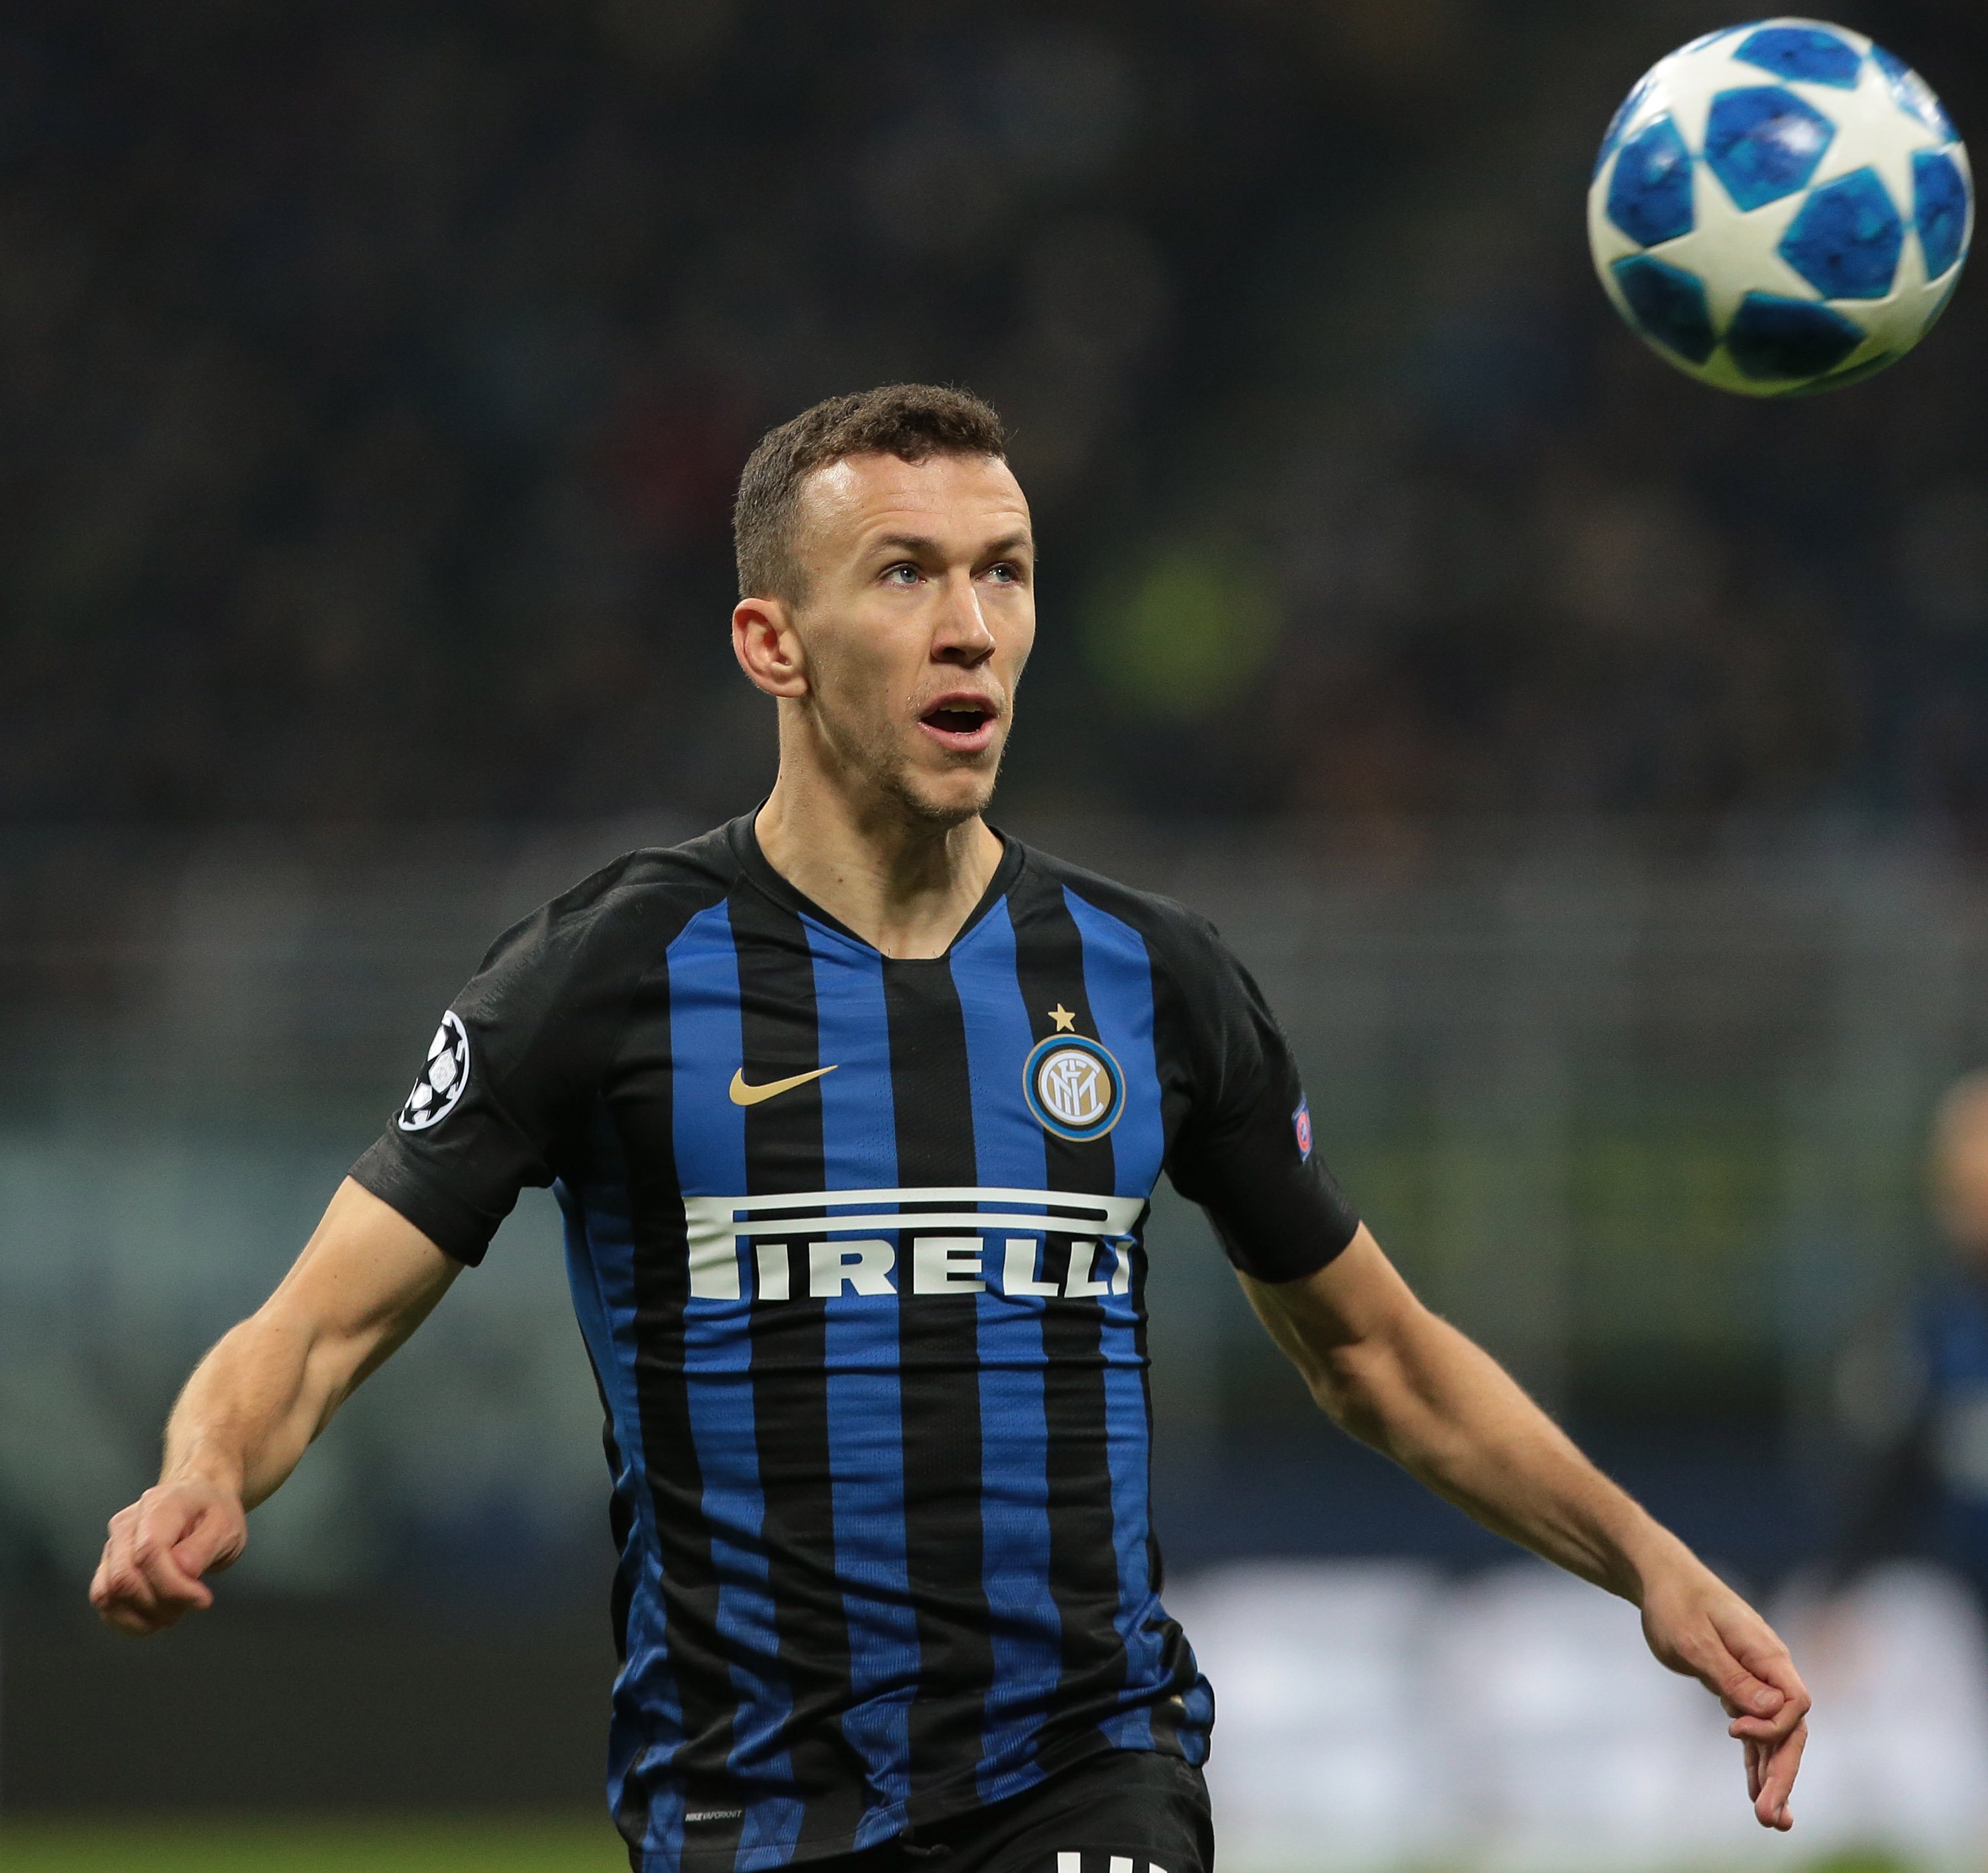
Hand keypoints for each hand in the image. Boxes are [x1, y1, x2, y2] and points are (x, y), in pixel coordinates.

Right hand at [89, 1477, 246, 1635]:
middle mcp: (126, 1524)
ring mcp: (112, 1545)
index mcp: (158, 1505)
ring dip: (141, 1616)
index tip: (202, 1599)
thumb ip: (201, 1550)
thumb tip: (181, 1572)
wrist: (201, 1503)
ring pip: (107, 1593)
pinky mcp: (107, 1566)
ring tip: (174, 1611)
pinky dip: (127, 1619)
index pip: (149, 1552)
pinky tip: (154, 1617)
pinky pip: (103, 1601)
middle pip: (124, 1578)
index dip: (173, 1586)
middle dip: (159, 1604)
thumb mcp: (225, 1526)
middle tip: (190, 1604)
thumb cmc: (213, 1514)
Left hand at [1639, 1559, 1809, 1829]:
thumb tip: (1772, 1711)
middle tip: (1771, 1819)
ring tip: (1771, 1821)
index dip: (1772, 1727)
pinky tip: (1754, 1793)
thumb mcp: (1694, 1639)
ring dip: (1772, 1777)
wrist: (1659, 1578)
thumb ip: (1733, 1676)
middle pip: (1790, 1729)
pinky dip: (1755, 1760)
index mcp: (1767, 1653)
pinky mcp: (1737, 1686)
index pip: (1796, 1702)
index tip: (1731, 1731)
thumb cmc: (1675, 1602)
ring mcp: (1756, 1679)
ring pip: (1774, 1736)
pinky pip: (1754, 1730)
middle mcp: (1769, 1669)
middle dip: (1782, 1774)